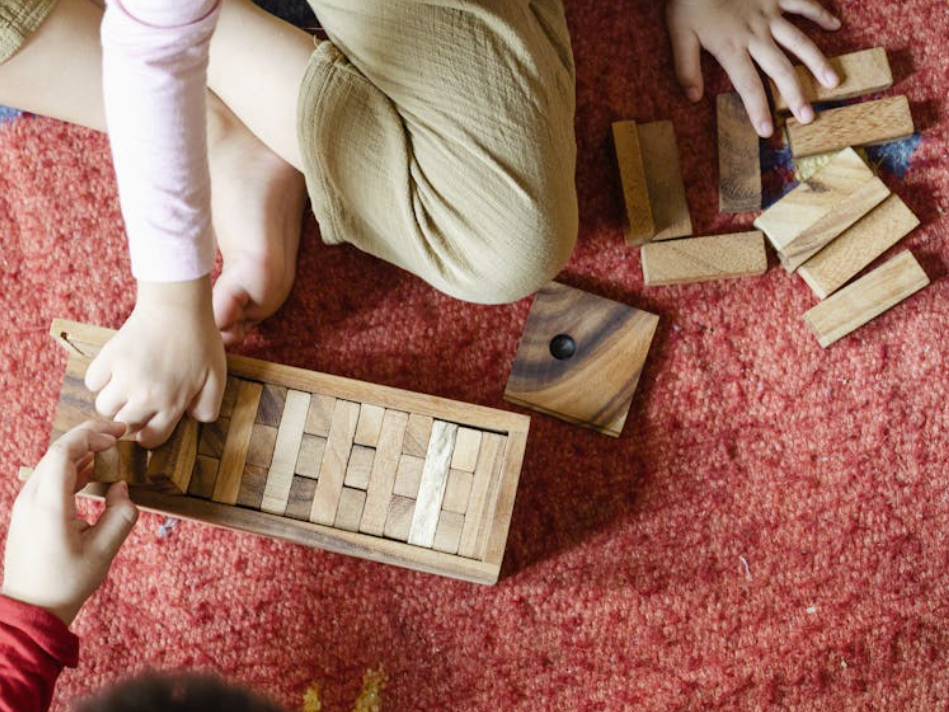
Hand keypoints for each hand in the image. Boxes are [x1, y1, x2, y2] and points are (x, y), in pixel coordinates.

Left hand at [2, 421, 137, 625]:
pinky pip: (49, 478)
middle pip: (57, 451)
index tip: (118, 434)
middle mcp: (31, 499)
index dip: (92, 435)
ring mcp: (25, 505)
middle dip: (89, 437)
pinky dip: (71, 468)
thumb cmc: (66, 582)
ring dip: (81, 452)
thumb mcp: (104, 550)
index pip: (64, 451)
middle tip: (118, 435)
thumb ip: (120, 514)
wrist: (31, 608)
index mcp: (49, 505)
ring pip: (52, 463)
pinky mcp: (28, 512)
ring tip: (109, 452)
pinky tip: (91, 473)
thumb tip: (120, 487)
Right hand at [85, 276, 226, 447]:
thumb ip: (208, 406)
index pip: (150, 439)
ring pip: (103, 407)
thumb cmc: (200, 341)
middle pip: (123, 425)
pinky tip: (117, 370)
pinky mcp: (107, 358)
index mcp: (172, 403)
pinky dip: (100, 380)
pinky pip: (92, 383)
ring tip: (128, 385)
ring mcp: (123, 377)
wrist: (177, 307)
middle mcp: (145, 395)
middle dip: (131, 418)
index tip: (151, 422)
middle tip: (140, 402)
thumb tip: (193, 420)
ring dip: (114, 401)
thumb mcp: (217, 378)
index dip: (150, 433)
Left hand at [666, 0, 841, 136]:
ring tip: (833, 82)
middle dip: (795, 95)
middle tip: (808, 118)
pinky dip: (819, 13)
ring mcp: (769, 13)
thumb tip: (693, 98)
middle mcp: (755, 34)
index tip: (767, 131)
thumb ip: (685, 68)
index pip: (748, 86)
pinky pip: (802, 3)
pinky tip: (835, 24)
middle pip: (780, 69)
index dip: (758, 109)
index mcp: (731, 48)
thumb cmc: (688, 1)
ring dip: (817, 62)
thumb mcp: (678, 35)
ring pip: (799, 41)